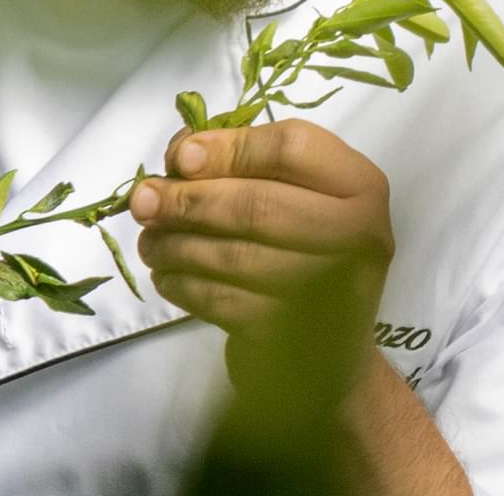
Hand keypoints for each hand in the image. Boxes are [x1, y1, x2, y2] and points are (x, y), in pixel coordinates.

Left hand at [129, 119, 393, 399]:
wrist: (325, 356)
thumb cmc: (301, 255)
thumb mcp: (289, 196)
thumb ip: (240, 163)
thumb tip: (180, 155)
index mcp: (361, 185)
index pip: (292, 147)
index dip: (229, 148)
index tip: (179, 157)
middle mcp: (360, 234)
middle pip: (258, 204)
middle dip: (188, 200)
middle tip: (142, 201)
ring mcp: (331, 290)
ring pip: (234, 255)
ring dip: (175, 245)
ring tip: (149, 241)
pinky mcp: (293, 334)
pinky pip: (222, 300)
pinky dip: (183, 284)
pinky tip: (166, 276)